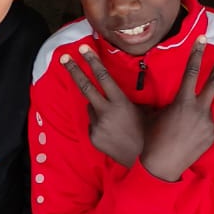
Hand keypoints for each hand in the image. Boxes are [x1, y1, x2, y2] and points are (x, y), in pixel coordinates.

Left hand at [60, 44, 149, 167]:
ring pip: (91, 107)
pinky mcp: (93, 138)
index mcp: (120, 103)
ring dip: (97, 106)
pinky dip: (99, 122)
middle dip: (74, 70)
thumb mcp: (144, 110)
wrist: (144, 164)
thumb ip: (128, 99)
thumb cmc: (149, 133)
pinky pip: (93, 123)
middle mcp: (106, 113)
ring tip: (115, 119)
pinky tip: (112, 131)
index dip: (92, 61)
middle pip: (85, 87)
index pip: (103, 77)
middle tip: (64, 57)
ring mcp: (98, 126)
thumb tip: (118, 89)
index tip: (83, 49)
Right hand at [141, 39, 213, 182]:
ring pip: (207, 108)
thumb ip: (172, 103)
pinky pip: (208, 124)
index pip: (192, 71)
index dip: (197, 53)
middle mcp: (199, 110)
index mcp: (183, 102)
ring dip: (199, 111)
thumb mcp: (159, 113)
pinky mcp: (212, 135)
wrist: (162, 165)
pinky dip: (200, 126)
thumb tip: (177, 98)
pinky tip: (189, 137)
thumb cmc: (153, 137)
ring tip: (185, 125)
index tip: (202, 38)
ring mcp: (208, 123)